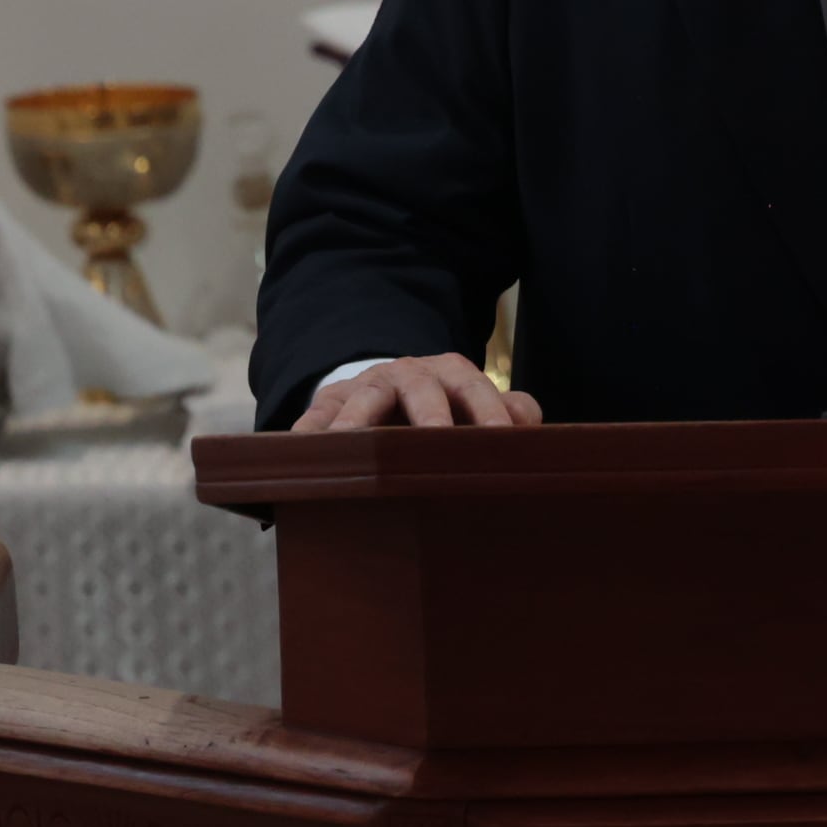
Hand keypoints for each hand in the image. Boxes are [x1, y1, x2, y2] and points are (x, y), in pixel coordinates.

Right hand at [289, 353, 542, 430]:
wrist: (383, 389)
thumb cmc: (442, 412)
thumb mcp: (476, 408)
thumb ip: (509, 415)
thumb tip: (528, 427)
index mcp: (450, 374)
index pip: (474, 387)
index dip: (489, 410)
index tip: (502, 438)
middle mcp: (408, 375)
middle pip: (420, 389)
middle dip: (429, 413)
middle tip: (437, 438)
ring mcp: (364, 388)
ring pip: (360, 400)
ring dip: (356, 420)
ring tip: (352, 443)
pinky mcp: (324, 406)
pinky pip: (311, 421)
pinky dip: (305, 436)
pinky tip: (298, 453)